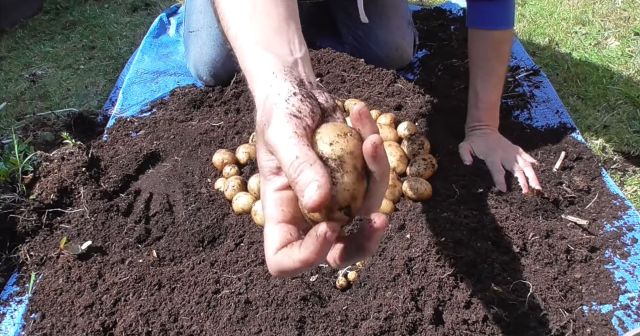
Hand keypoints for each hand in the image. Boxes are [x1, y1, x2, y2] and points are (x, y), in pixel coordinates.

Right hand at [255, 79, 389, 276]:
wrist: (298, 90)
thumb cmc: (281, 111)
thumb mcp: (284, 134)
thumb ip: (300, 167)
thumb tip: (321, 204)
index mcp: (280, 211)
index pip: (284, 257)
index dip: (307, 255)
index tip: (329, 225)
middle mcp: (308, 214)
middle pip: (335, 254)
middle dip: (363, 244)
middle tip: (381, 220)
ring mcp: (336, 200)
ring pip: (366, 216)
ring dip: (377, 176)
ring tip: (369, 137)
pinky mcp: (356, 182)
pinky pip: (375, 181)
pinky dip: (376, 153)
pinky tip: (362, 119)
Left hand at [458, 128, 540, 192]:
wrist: (483, 129)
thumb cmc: (474, 141)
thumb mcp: (465, 146)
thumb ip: (465, 154)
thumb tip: (468, 163)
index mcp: (492, 155)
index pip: (497, 169)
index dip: (500, 179)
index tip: (503, 189)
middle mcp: (504, 154)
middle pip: (516, 168)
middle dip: (523, 180)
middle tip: (527, 192)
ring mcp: (512, 151)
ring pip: (525, 164)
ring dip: (532, 175)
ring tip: (537, 186)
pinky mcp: (515, 149)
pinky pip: (526, 155)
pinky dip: (532, 161)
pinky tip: (538, 167)